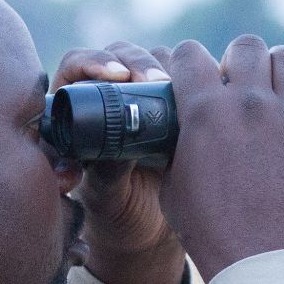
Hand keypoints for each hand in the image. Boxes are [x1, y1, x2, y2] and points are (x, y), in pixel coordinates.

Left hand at [54, 40, 186, 283]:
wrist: (151, 229)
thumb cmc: (116, 212)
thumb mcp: (106, 197)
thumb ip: (103, 175)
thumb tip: (113, 152)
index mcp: (75, 108)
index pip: (77, 65)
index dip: (94, 61)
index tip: (115, 75)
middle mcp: (110, 93)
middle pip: (121, 55)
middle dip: (139, 62)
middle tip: (156, 80)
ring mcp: (147, 95)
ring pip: (158, 60)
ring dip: (171, 68)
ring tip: (183, 90)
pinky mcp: (179, 101)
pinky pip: (190, 78)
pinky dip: (199, 80)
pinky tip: (208, 92)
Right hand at [153, 35, 283, 281]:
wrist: (263, 257)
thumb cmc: (211, 227)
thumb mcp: (174, 182)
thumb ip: (175, 141)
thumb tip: (175, 123)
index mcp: (204, 112)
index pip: (190, 53)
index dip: (189, 62)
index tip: (195, 74)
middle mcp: (249, 103)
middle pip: (246, 46)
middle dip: (238, 60)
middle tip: (240, 82)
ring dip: (278, 66)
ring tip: (275, 85)